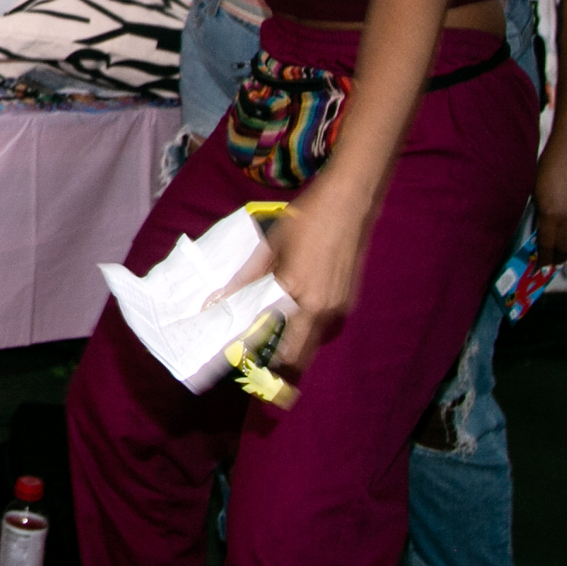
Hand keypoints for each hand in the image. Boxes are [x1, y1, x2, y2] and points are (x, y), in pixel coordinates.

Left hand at [212, 186, 371, 386]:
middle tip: (255, 356)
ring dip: (292, 346)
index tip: (242, 360)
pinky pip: (323, 328)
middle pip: (299, 356)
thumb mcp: (270, 246)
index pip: (280, 346)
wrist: (349, 203)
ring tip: (268, 335)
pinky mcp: (348, 301)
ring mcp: (340, 308)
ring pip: (313, 344)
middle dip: (277, 362)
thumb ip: (245, 279)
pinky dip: (306, 330)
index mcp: (300, 296)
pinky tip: (290, 315)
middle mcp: (323, 310)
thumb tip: (217, 301)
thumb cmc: (306, 220)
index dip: (260, 357)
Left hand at [533, 135, 566, 262]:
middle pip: (566, 246)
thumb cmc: (548, 165)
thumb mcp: (536, 190)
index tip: (541, 266)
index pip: (548, 243)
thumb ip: (541, 211)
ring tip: (564, 255)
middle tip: (553, 264)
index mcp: (551, 214)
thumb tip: (543, 227)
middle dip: (558, 257)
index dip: (544, 257)